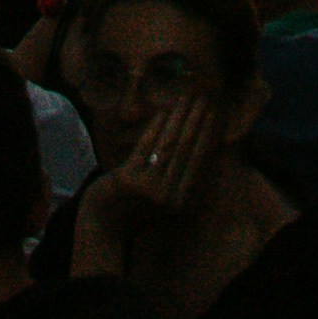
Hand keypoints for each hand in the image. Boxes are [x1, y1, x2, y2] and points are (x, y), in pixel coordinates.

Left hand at [107, 98, 221, 220]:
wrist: (105, 220)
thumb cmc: (137, 206)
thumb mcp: (165, 199)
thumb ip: (182, 179)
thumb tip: (204, 146)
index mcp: (180, 202)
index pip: (196, 162)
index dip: (205, 136)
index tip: (212, 114)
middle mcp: (166, 196)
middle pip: (183, 151)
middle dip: (195, 122)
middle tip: (203, 99)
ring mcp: (147, 188)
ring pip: (166, 146)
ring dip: (178, 119)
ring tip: (185, 98)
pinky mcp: (128, 178)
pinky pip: (145, 147)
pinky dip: (154, 128)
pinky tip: (162, 113)